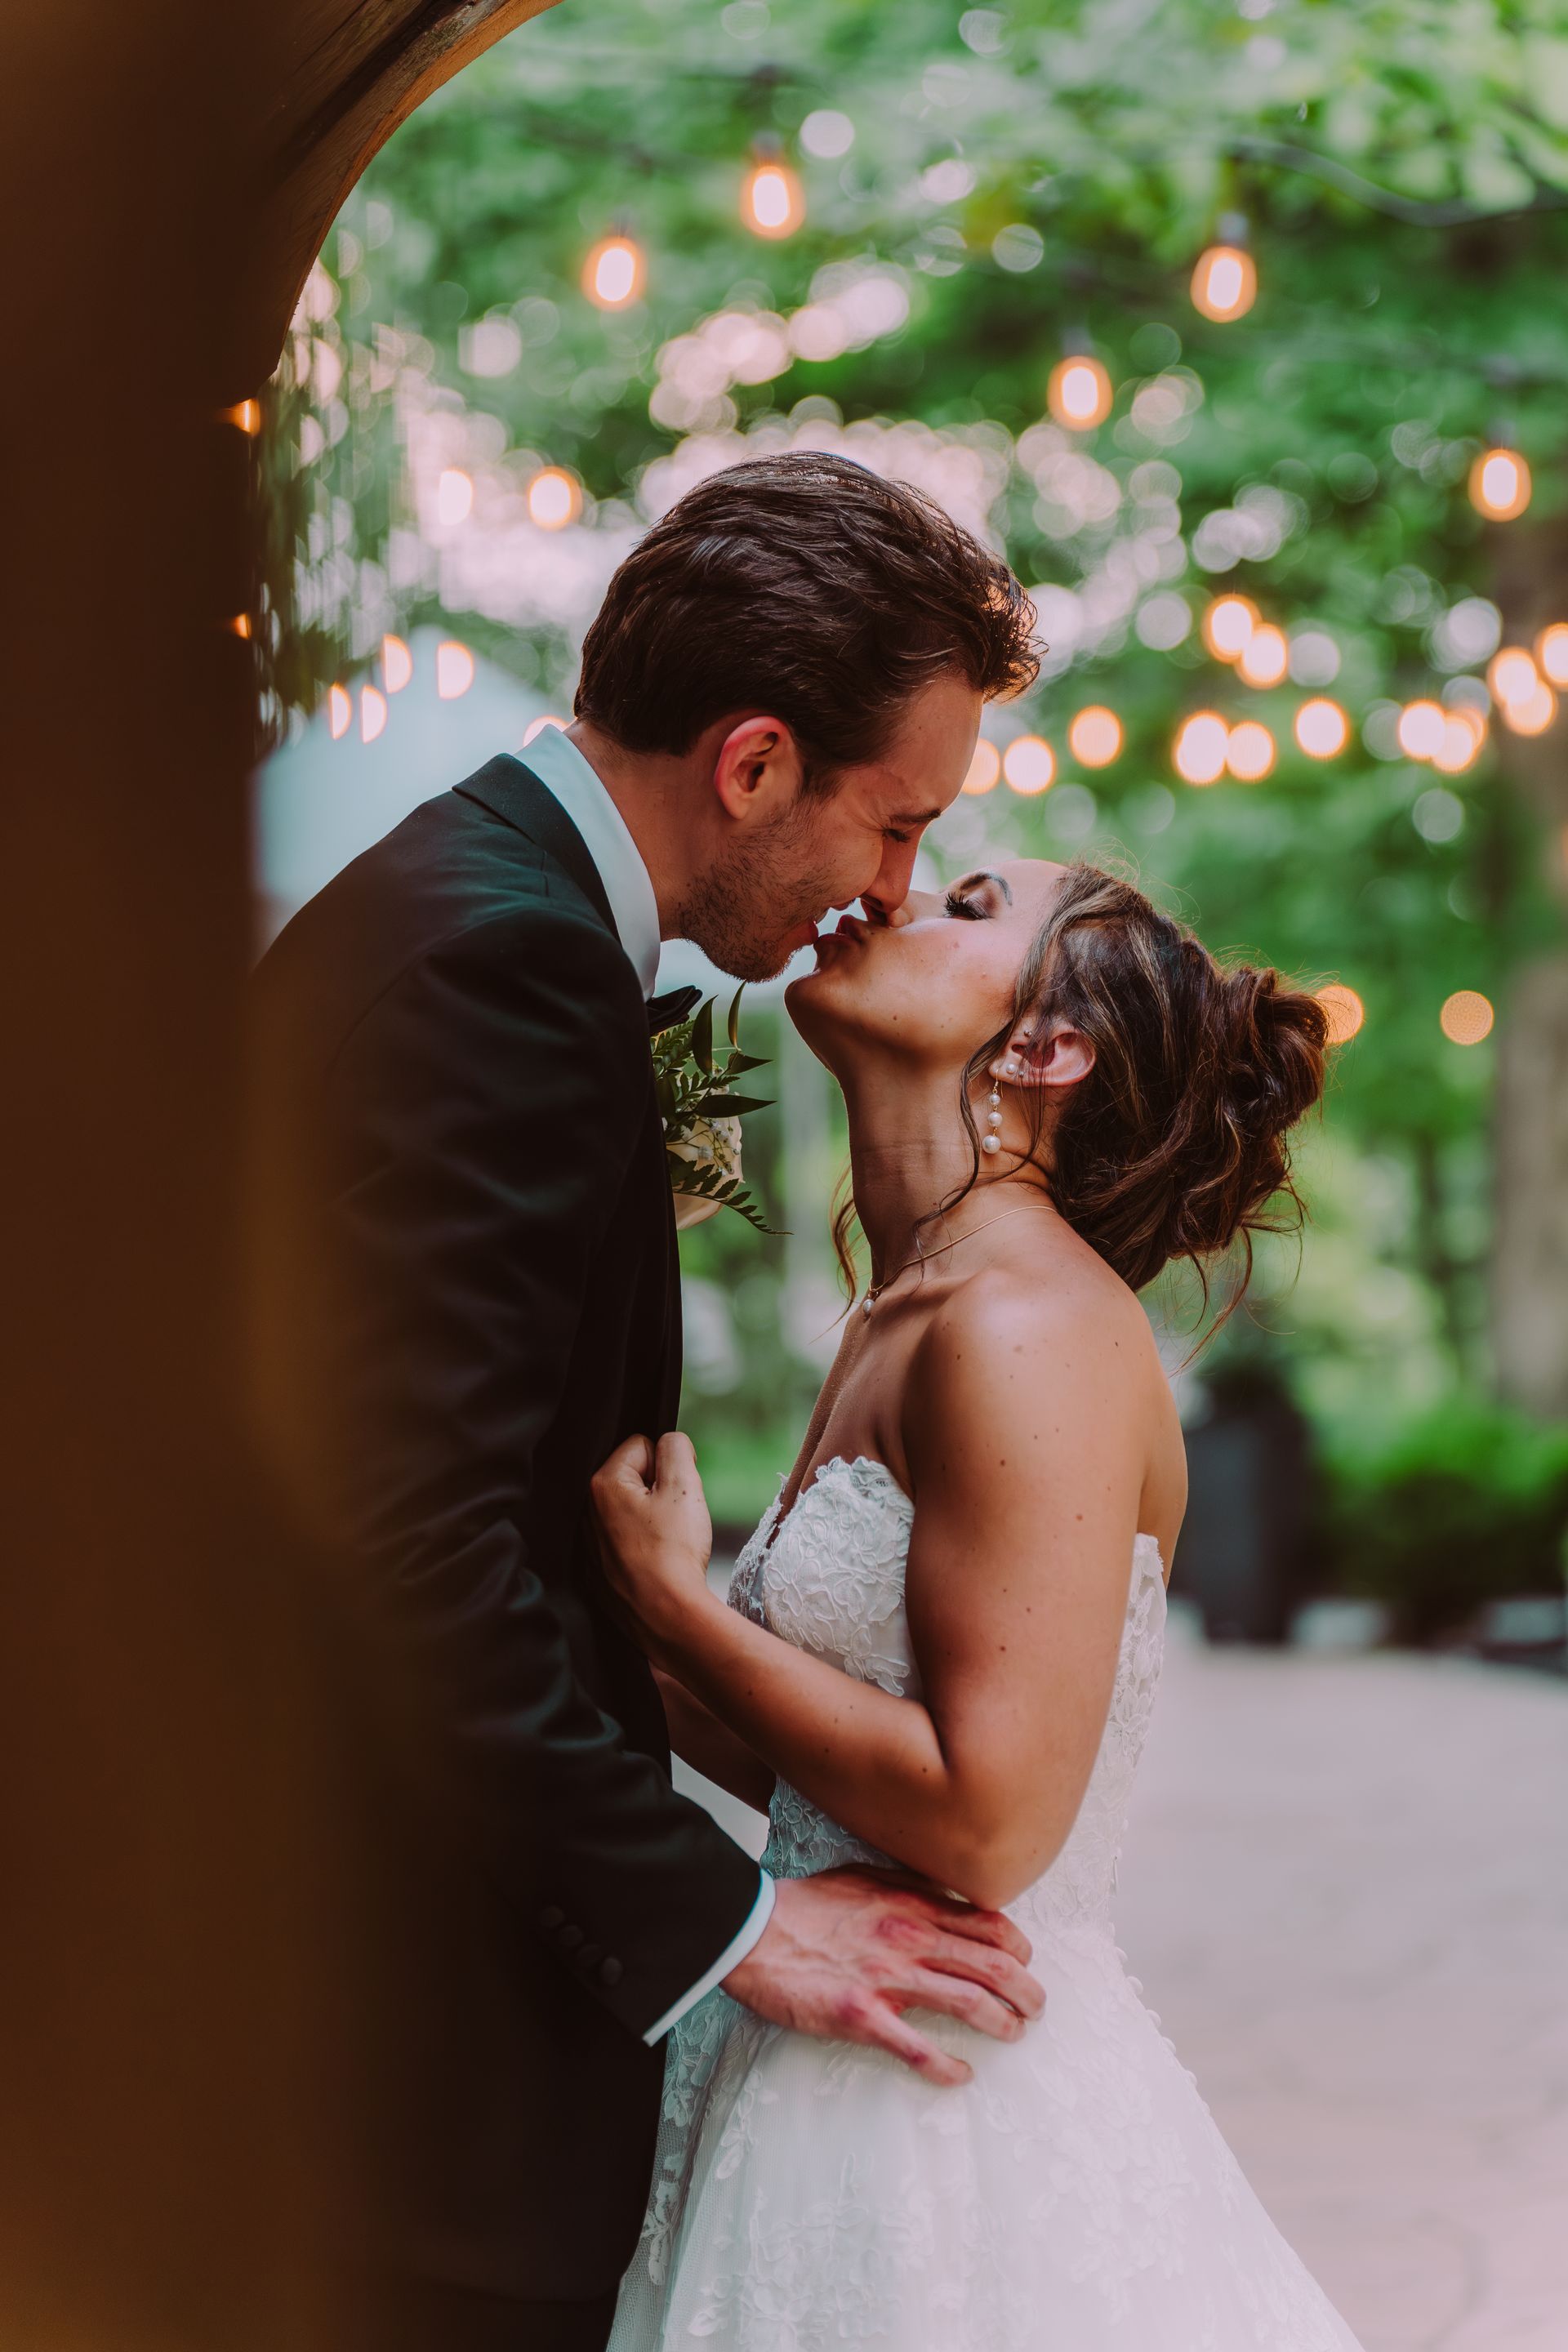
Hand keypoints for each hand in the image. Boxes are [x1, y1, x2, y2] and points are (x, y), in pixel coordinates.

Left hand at [591, 1431, 714, 1658]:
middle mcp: (588, 1512)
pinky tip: (658, 1563)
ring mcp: (591, 1546)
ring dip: (651, 1520)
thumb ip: (676, 1448)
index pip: (641, 1445)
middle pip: (635, 1479)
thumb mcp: (684, 1486)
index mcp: (603, 1484)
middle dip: (659, 1490)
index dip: (668, 1463)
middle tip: (676, 1518)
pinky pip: (625, 1545)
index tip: (679, 1491)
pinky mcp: (600, 1573)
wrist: (667, 1616)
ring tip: (668, 1544)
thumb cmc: (674, 1551)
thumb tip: (669, 1442)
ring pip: (631, 1513)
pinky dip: (643, 1548)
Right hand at [722, 1865, 1043, 2087]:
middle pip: (992, 1964)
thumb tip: (945, 1895)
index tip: (1025, 1961)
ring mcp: (887, 1979)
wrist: (752, 1931)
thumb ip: (907, 1887)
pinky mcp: (862, 2016)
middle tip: (1036, 2006)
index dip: (1019, 1946)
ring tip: (1014, 2034)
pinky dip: (948, 2067)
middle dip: (1026, 1989)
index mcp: (911, 1904)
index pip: (988, 1924)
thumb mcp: (863, 1877)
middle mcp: (908, 1938)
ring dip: (1003, 2023)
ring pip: (969, 2003)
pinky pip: (918, 2049)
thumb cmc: (804, 1905)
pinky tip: (962, 2074)